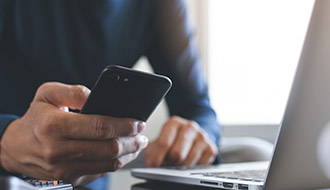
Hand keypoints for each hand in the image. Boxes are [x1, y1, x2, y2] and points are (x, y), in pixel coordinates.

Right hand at [0, 82, 147, 185]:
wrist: (17, 148)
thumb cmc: (36, 118)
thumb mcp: (47, 94)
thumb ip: (72, 91)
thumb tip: (96, 95)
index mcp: (54, 126)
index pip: (99, 127)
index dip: (124, 125)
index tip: (138, 122)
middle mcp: (59, 151)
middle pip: (108, 149)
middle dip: (132, 141)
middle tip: (142, 134)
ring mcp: (64, 169)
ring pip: (108, 163)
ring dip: (128, 153)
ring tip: (137, 143)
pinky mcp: (69, 179)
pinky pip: (101, 172)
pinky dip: (116, 162)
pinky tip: (123, 153)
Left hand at [144, 116, 216, 166]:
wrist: (191, 136)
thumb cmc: (172, 140)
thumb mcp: (158, 141)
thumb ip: (152, 149)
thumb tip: (151, 163)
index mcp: (174, 122)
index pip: (164, 143)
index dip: (156, 158)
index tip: (152, 165)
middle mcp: (190, 127)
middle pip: (177, 154)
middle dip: (169, 163)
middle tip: (166, 163)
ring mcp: (202, 137)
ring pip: (188, 162)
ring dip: (179, 168)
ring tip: (175, 163)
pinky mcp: (211, 148)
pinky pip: (198, 166)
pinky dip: (190, 169)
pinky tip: (187, 163)